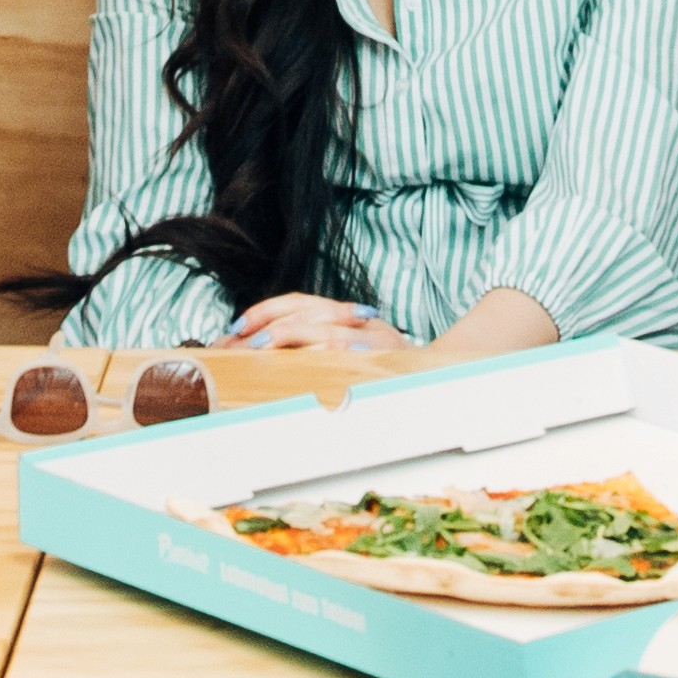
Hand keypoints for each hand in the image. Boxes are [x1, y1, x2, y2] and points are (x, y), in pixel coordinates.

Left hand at [218, 293, 412, 362]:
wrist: (439, 375)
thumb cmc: (386, 370)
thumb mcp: (349, 351)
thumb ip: (315, 347)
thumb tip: (263, 350)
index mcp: (347, 316)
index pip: (301, 302)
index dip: (267, 311)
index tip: (238, 328)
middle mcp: (361, 322)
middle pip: (313, 313)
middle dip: (275, 327)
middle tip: (246, 344)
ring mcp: (377, 340)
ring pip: (331, 333)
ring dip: (296, 338)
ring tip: (267, 349)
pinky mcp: (389, 360)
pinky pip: (357, 355)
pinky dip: (335, 356)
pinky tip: (313, 361)